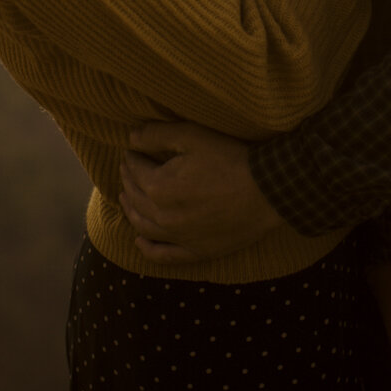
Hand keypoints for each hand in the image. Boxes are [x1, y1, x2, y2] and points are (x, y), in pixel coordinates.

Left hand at [120, 121, 286, 264]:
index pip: (135, 170)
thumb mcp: (192, 136)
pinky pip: (164, 255)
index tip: (131, 151)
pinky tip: (140, 241)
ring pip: (143, 226)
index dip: (131, 158)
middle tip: (127, 170)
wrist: (266, 191)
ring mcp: (179, 237)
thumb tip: (131, 138)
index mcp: (158, 187)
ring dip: (130, 211)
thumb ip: (157, 135)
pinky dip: (148, 249)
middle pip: (136, 197)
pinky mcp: (196, 251)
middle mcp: (162, 216)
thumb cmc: (230, 159)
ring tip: (125, 198)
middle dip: (128, 181)